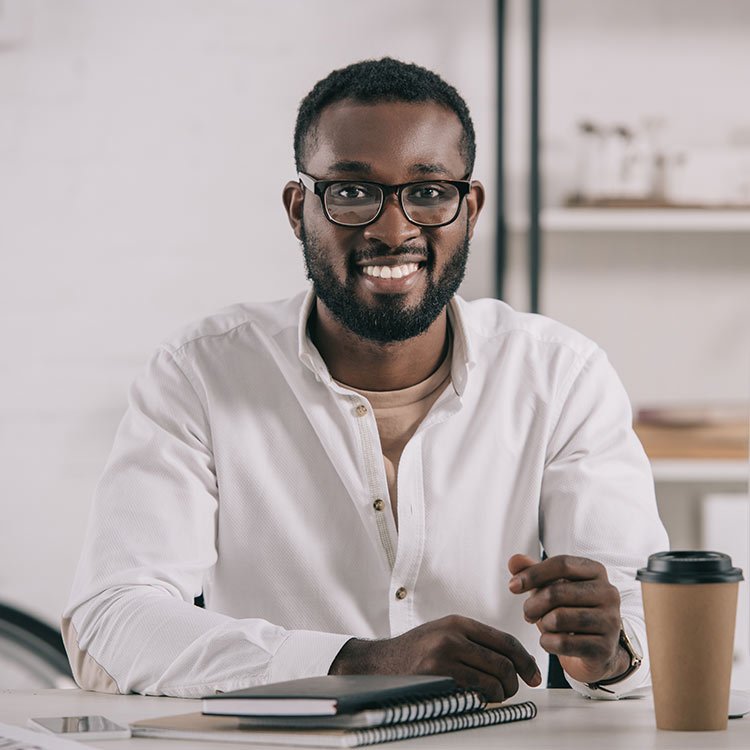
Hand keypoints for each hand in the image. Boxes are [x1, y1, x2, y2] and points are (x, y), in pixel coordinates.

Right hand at [328, 614, 541, 701]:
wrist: (380, 663)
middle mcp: (453, 634)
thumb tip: (510, 658)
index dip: (524, 660)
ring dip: (502, 693)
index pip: (504, 639)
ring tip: (496, 697)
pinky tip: (479, 700)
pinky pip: (477, 689)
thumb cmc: (415, 652)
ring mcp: (445, 653)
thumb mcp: (443, 634)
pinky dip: (485, 699)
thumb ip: (472, 640)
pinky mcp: (438, 673)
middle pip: (504, 660)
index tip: (533, 675)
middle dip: (516, 681)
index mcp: (459, 622)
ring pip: (494, 676)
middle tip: (514, 691)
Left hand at [508, 554, 627, 683]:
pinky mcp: (604, 648)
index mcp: (596, 571)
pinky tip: (549, 641)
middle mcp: (608, 593)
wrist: (596, 650)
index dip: (533, 574)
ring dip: (542, 624)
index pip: (562, 564)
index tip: (513, 586)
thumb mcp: (553, 587)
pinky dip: (547, 642)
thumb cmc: (572, 611)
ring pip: (558, 618)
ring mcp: (610, 621)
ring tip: (543, 626)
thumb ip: (533, 572)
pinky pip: (563, 642)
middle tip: (527, 613)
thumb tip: (514, 561)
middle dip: (532, 604)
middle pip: (556, 592)